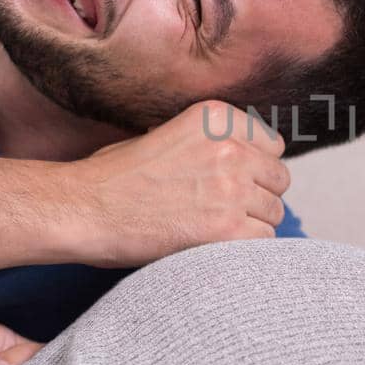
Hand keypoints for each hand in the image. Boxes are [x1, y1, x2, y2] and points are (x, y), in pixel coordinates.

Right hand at [68, 101, 290, 267]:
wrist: (85, 209)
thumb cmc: (115, 177)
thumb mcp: (166, 133)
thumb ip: (211, 141)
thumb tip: (250, 159)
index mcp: (217, 117)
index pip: (273, 145)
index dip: (256, 168)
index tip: (234, 182)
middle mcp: (231, 147)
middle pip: (278, 179)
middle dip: (257, 196)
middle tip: (223, 211)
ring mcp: (233, 187)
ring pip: (274, 212)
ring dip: (250, 224)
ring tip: (211, 229)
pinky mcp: (229, 227)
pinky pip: (263, 239)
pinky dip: (243, 247)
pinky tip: (212, 245)